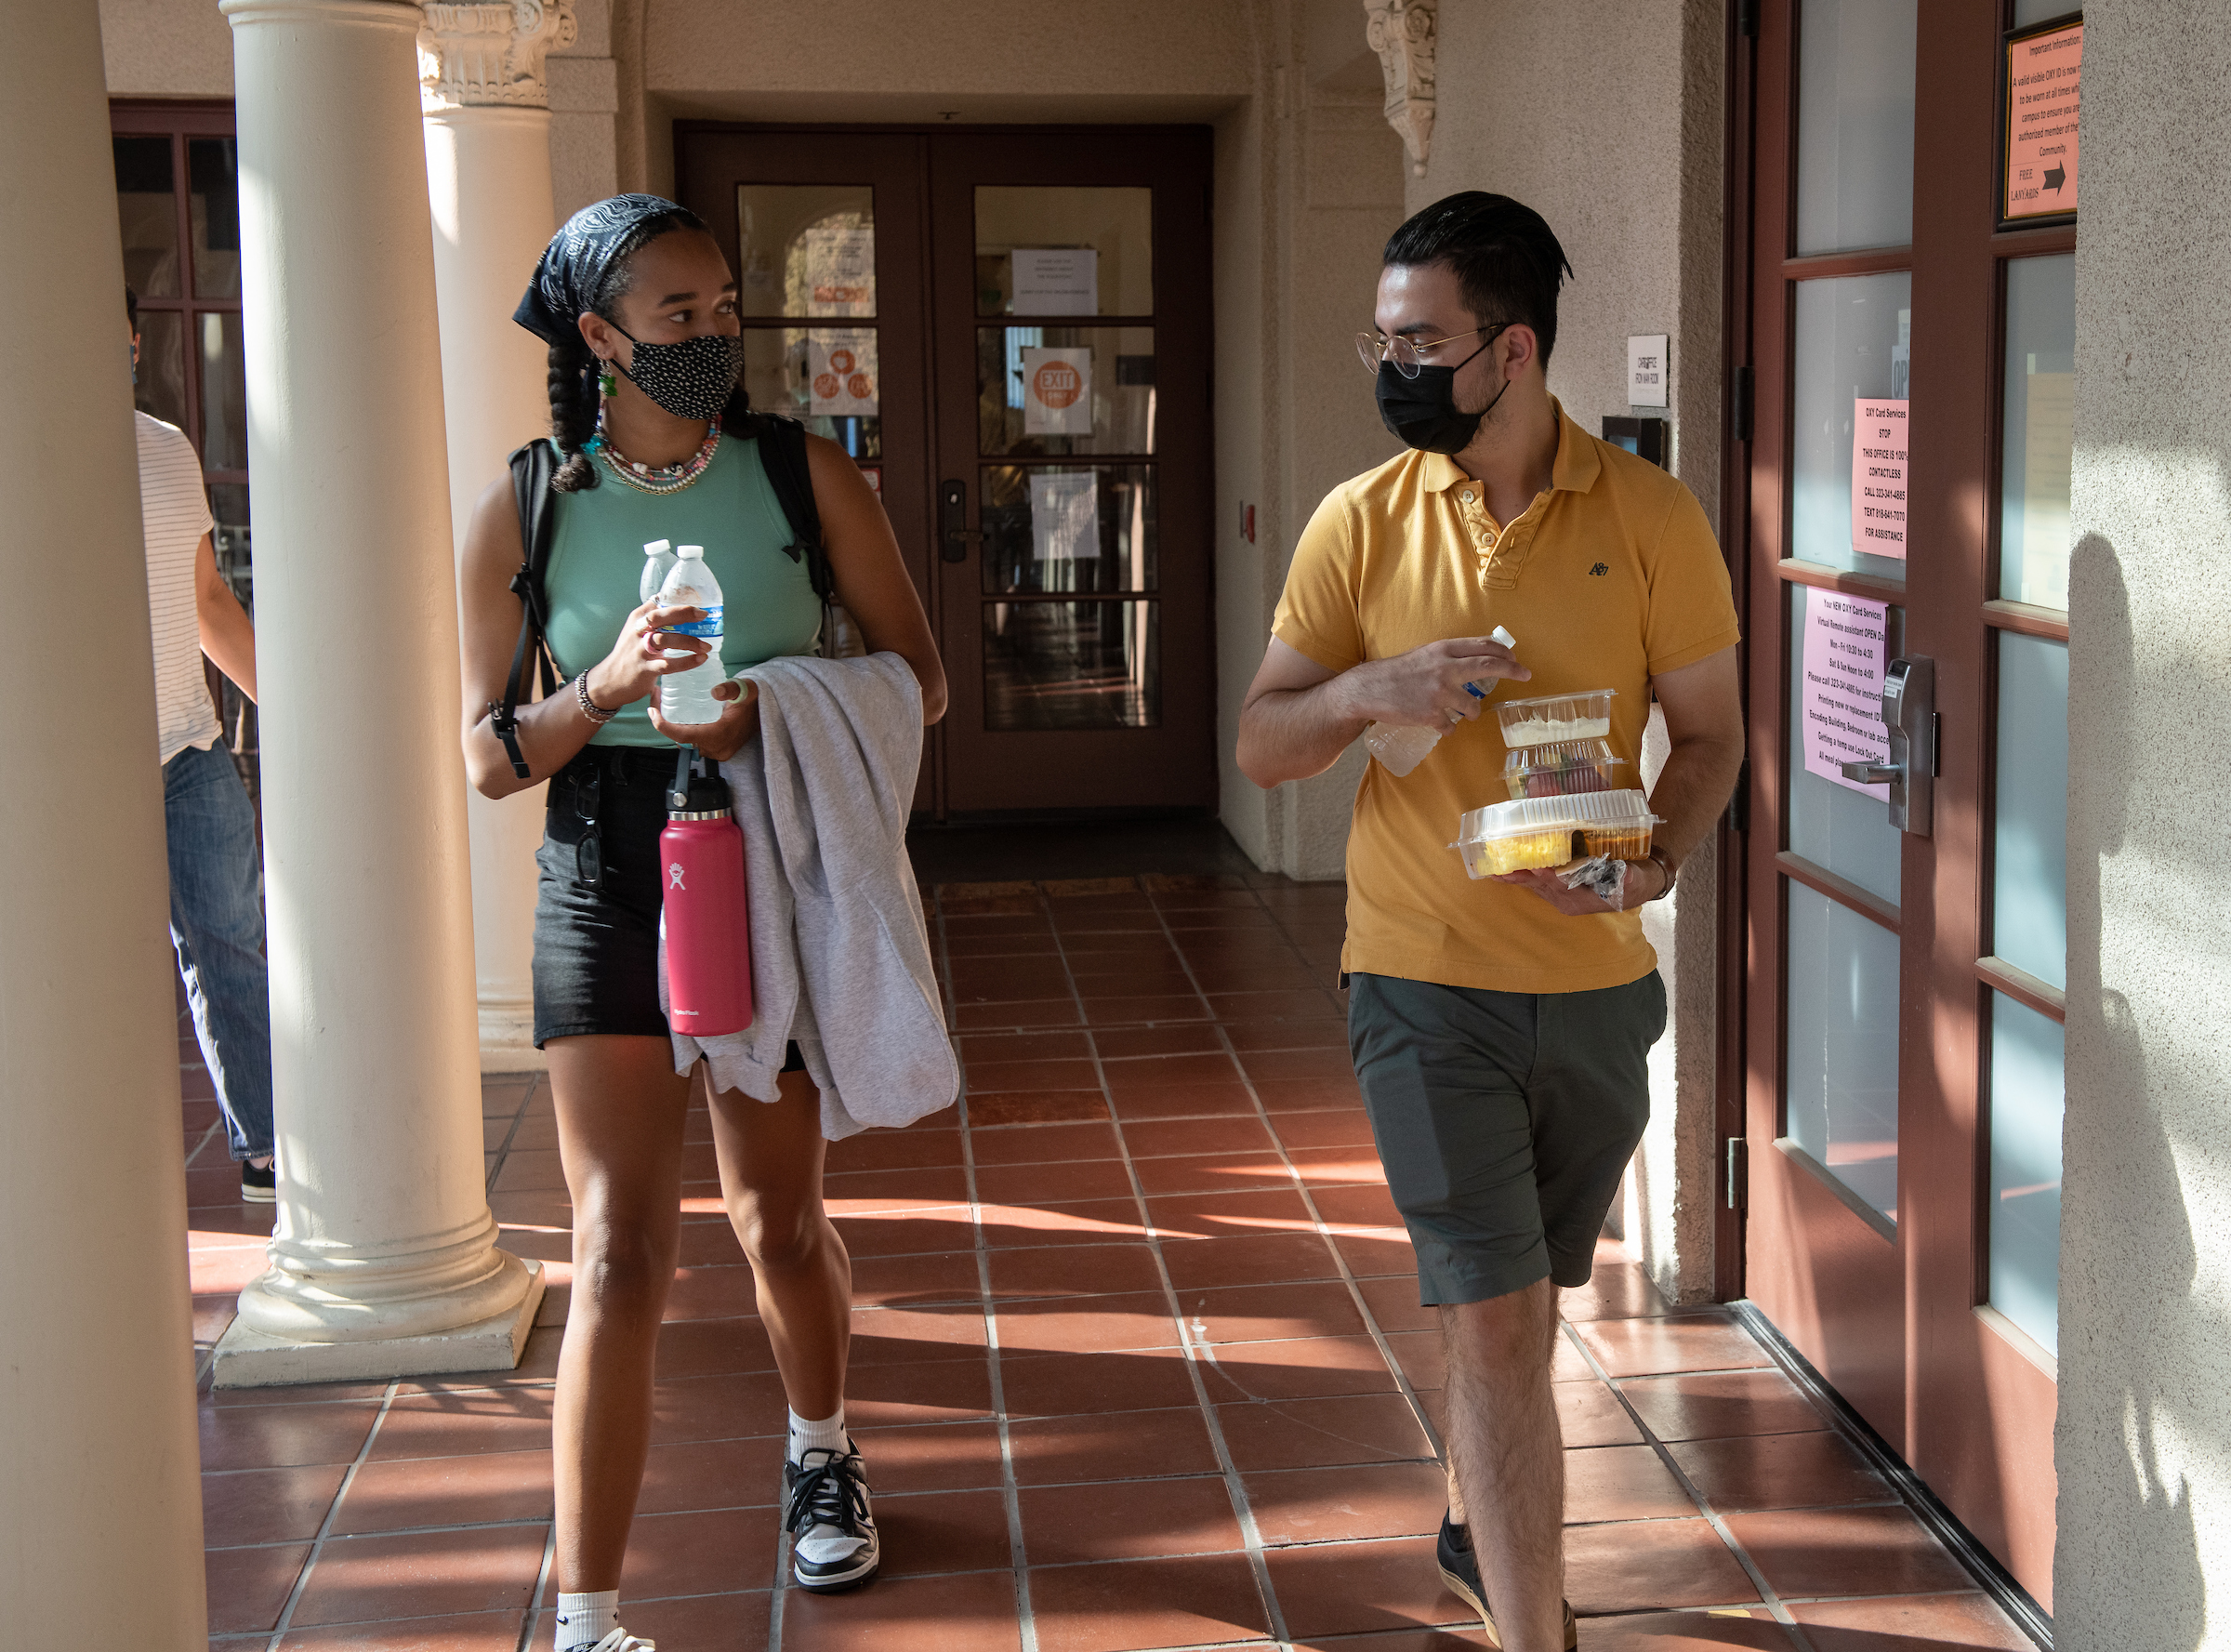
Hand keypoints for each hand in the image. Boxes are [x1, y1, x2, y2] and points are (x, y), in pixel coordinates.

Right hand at [585, 600, 712, 708]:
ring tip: (706, 646)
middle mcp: (637, 631)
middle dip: (682, 613)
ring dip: (689, 642)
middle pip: (658, 616)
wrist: (611, 681)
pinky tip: (700, 660)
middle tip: (703, 615)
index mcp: (637, 619)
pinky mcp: (644, 669)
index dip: (677, 599)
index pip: (657, 602)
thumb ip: (653, 619)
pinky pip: (667, 664)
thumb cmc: (629, 653)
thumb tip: (677, 605)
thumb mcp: (637, 630)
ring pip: (664, 640)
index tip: (698, 599)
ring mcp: (639, 650)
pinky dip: (686, 662)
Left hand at [649, 675, 759, 762]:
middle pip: (681, 740)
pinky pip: (695, 744)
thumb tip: (715, 692)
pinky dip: (686, 733)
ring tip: (666, 709)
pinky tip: (681, 718)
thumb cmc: (754, 699)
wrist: (767, 712)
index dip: (664, 726)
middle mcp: (716, 747)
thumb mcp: (744, 689)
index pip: (683, 735)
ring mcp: (718, 751)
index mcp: (719, 734)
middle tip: (657, 704)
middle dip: (665, 724)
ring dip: (675, 729)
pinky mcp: (719, 750)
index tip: (653, 711)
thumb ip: (730, 689)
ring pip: (687, 743)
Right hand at [1344, 636, 1529, 727]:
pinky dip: (1450, 727)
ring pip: (1473, 706)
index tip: (1516, 660)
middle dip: (1512, 670)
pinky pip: (1451, 725)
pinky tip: (1443, 726)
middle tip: (1526, 675)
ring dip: (1474, 712)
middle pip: (1489, 666)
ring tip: (1467, 714)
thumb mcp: (1423, 655)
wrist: (1367, 689)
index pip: (1483, 646)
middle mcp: (1444, 668)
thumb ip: (1447, 657)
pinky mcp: (1431, 714)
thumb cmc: (1396, 672)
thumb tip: (1475, 659)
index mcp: (1442, 650)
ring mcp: (1439, 692)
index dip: (1504, 652)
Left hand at [1493, 857, 1665, 915]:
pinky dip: (1523, 877)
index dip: (1549, 876)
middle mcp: (1569, 902)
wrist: (1635, 888)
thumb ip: (1629, 879)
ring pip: (1536, 887)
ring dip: (1517, 878)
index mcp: (1585, 899)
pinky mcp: (1558, 892)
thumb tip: (1627, 877)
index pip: (1563, 886)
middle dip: (1522, 878)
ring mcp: (1562, 899)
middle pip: (1542, 887)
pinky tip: (1506, 872)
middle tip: (1501, 871)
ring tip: (1496, 871)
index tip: (1536, 868)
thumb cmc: (1633, 881)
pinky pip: (1538, 886)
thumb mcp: (1635, 879)